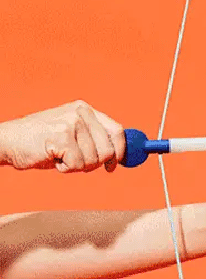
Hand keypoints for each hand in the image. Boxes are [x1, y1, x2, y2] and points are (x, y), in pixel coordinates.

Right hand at [0, 101, 126, 171]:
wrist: (5, 142)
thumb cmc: (39, 142)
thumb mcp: (71, 135)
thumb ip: (93, 139)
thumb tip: (119, 155)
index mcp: (85, 109)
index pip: (117, 130)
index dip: (121, 150)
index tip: (117, 164)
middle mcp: (81, 112)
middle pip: (108, 149)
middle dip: (95, 163)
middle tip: (75, 162)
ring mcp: (72, 123)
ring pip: (94, 160)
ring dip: (77, 166)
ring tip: (59, 156)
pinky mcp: (62, 136)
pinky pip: (77, 164)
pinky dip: (65, 168)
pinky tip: (52, 158)